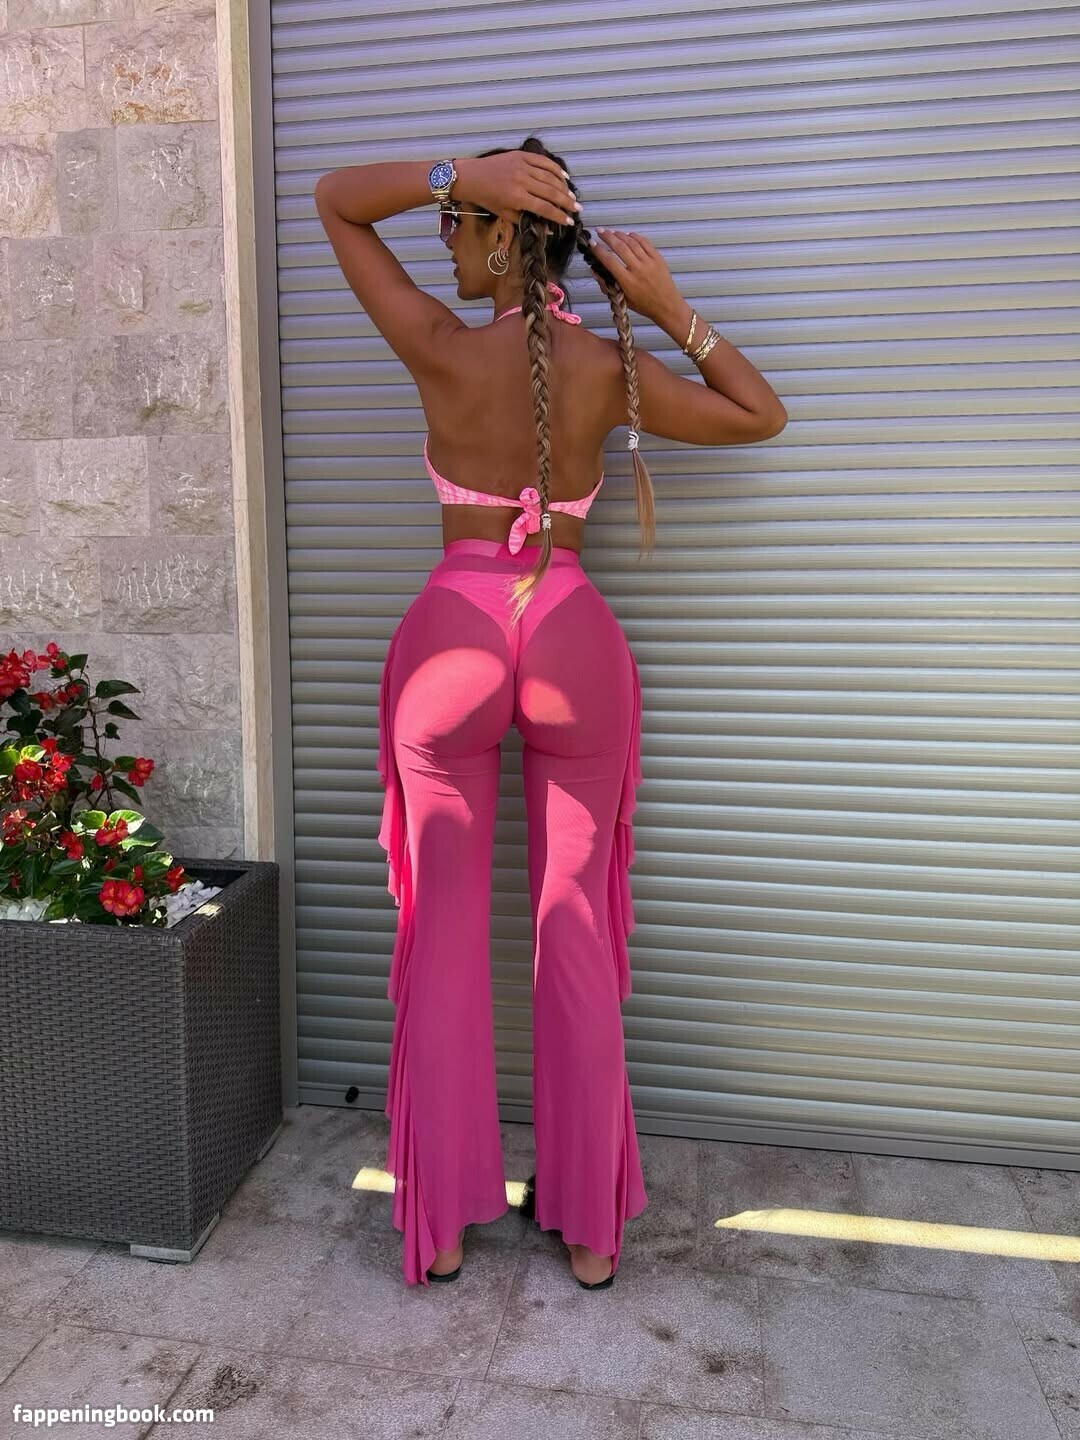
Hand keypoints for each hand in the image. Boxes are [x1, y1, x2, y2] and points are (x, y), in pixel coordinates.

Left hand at [459, 152, 578, 230]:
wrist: (471, 177)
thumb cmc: (486, 198)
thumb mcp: (504, 214)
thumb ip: (526, 221)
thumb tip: (548, 230)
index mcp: (517, 198)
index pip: (545, 208)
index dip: (559, 216)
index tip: (569, 222)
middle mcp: (522, 181)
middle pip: (551, 192)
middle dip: (567, 202)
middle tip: (578, 209)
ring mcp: (523, 166)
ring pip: (550, 177)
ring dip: (564, 187)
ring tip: (572, 196)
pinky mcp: (521, 155)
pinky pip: (544, 161)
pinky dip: (556, 169)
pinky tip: (564, 177)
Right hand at [584, 228, 680, 321]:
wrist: (667, 306)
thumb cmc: (644, 305)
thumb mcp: (623, 299)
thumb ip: (608, 286)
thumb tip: (595, 272)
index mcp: (628, 281)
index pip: (609, 261)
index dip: (599, 251)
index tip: (592, 244)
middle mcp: (638, 269)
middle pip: (620, 247)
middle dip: (607, 236)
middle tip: (599, 231)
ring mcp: (649, 262)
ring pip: (632, 242)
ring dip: (620, 234)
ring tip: (611, 231)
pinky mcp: (658, 258)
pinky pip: (645, 242)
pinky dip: (635, 237)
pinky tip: (628, 235)